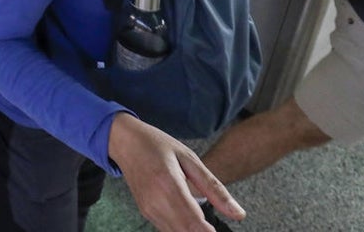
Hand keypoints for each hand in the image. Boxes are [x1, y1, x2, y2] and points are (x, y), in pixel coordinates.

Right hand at [108, 113, 244, 231]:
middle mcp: (155, 201)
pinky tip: (191, 218)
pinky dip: (182, 229)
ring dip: (193, 231)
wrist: (125, 141)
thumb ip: (214, 188)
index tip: (220, 229)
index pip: (194, 223)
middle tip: (214, 224)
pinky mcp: (145, 212)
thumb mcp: (189, 158)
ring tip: (205, 222)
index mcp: (168, 184)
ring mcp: (148, 209)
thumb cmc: (157, 145)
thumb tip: (239, 214)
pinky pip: (167, 230)